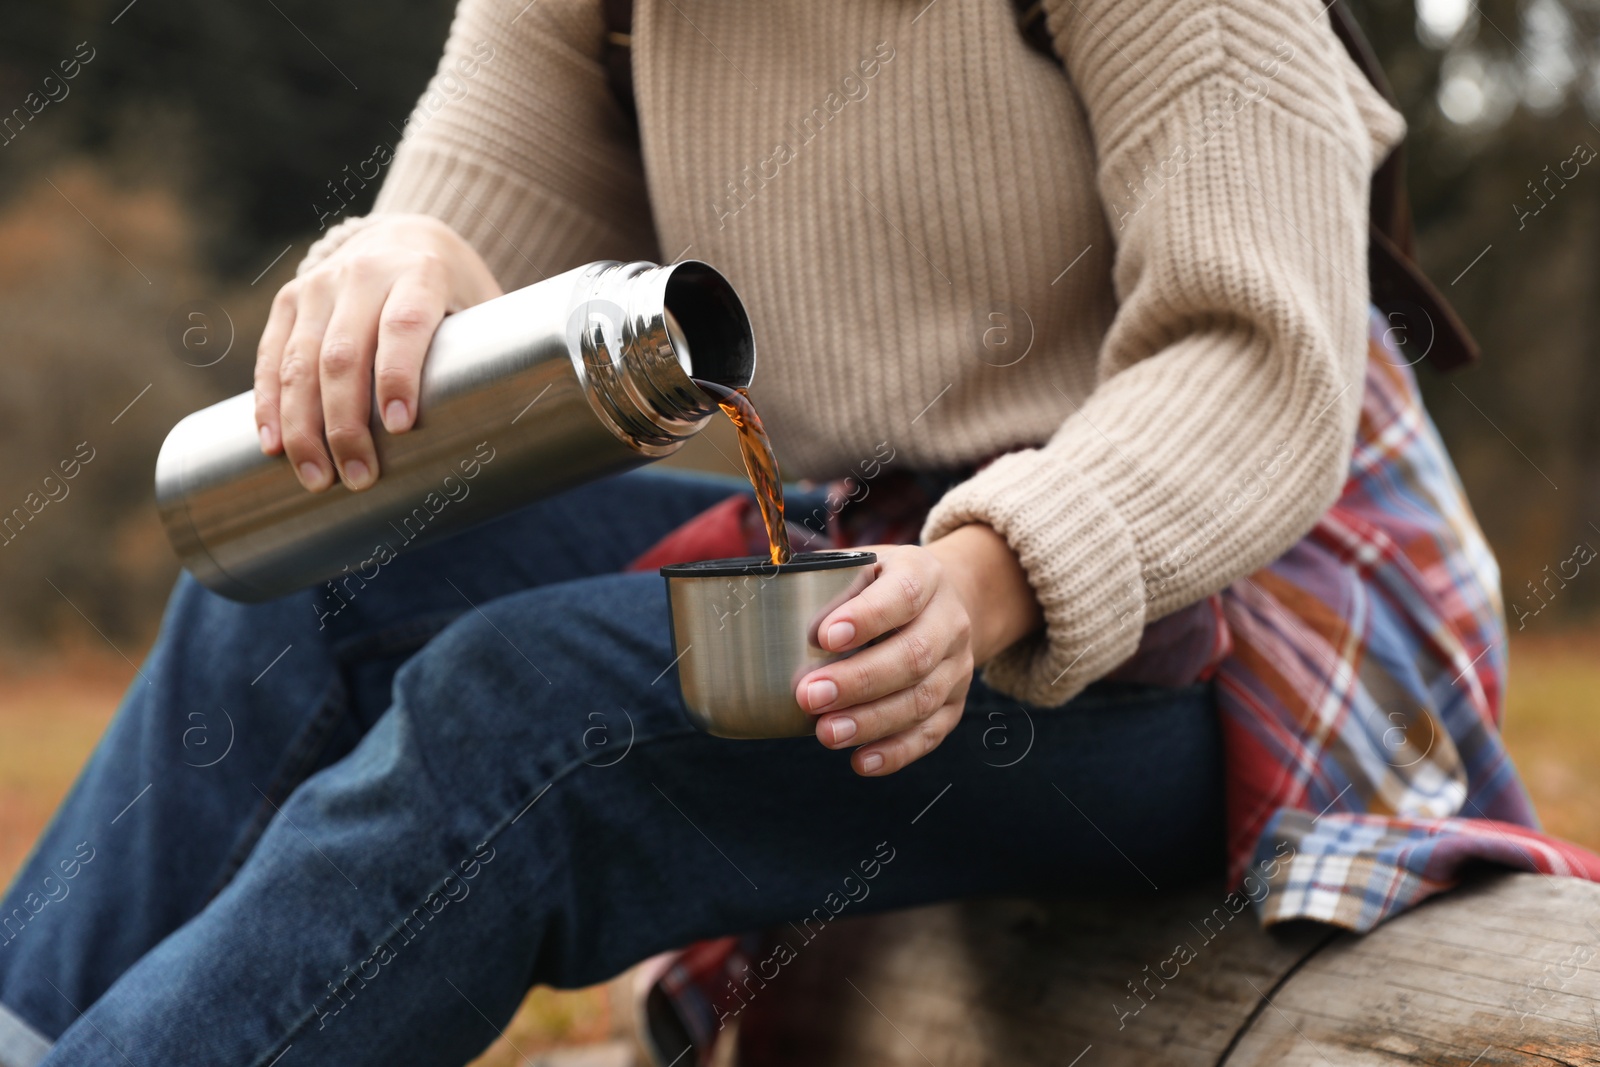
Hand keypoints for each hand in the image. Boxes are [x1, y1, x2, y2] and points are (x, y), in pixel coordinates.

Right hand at [254, 214, 501, 491]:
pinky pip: (271, 357)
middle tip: (358, 477)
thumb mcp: (482, 306)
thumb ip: (491, 354)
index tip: (398, 427)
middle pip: (344, 354)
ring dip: (304, 426)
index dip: (399, 376)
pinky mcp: (288, 300)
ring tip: (316, 478)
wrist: (404, 236)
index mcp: (421, 270)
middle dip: (346, 423)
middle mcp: (363, 272)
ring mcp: (319, 284)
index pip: (405, 324)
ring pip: (298, 360)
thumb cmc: (455, 292)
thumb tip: (518, 434)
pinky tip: (274, 445)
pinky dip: (270, 404)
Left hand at [795, 524, 1042, 775]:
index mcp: (924, 575)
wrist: (942, 602)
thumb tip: (765, 610)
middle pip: (914, 654)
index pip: (904, 593)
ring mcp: (956, 665)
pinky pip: (930, 733)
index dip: (868, 617)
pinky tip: (861, 760)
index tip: (825, 637)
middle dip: (859, 681)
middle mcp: (949, 620)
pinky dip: (896, 751)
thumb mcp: (860, 566)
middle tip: (810, 696)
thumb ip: (824, 583)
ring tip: (826, 733)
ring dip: (871, 721)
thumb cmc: (881, 586)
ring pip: (922, 699)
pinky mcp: (954, 703)